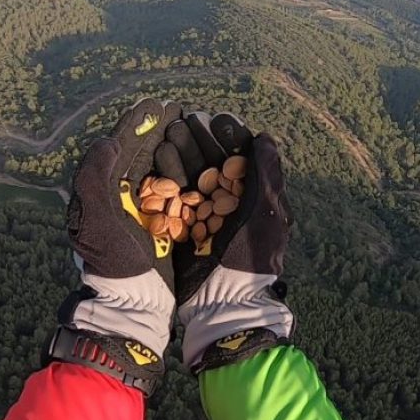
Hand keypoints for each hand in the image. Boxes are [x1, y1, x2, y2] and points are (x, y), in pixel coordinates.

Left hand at [54, 99, 181, 388]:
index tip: (159, 104)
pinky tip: (212, 163)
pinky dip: (196, 175)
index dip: (140, 123)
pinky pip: (183, 191)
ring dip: (183, 147)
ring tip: (200, 128)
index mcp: (107, 188)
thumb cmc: (113, 261)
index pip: (124, 146)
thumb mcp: (97, 217)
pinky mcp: (169, 225)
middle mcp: (126, 196)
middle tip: (184, 110)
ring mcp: (149, 210)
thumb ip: (96, 176)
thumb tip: (107, 140)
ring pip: (167, 168)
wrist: (135, 303)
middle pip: (147, 153)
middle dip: (164, 129)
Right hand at [161, 111, 293, 371]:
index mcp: (251, 199)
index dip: (226, 137)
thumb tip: (266, 137)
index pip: (238, 158)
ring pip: (187, 179)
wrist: (223, 303)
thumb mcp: (266, 214)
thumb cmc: (250, 258)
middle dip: (196, 141)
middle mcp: (226, 205)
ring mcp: (203, 217)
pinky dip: (163, 183)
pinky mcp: (181, 231)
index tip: (213, 117)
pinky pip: (171, 202)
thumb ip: (266, 175)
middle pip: (209, 164)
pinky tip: (153, 164)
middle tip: (181, 118)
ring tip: (164, 135)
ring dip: (177, 157)